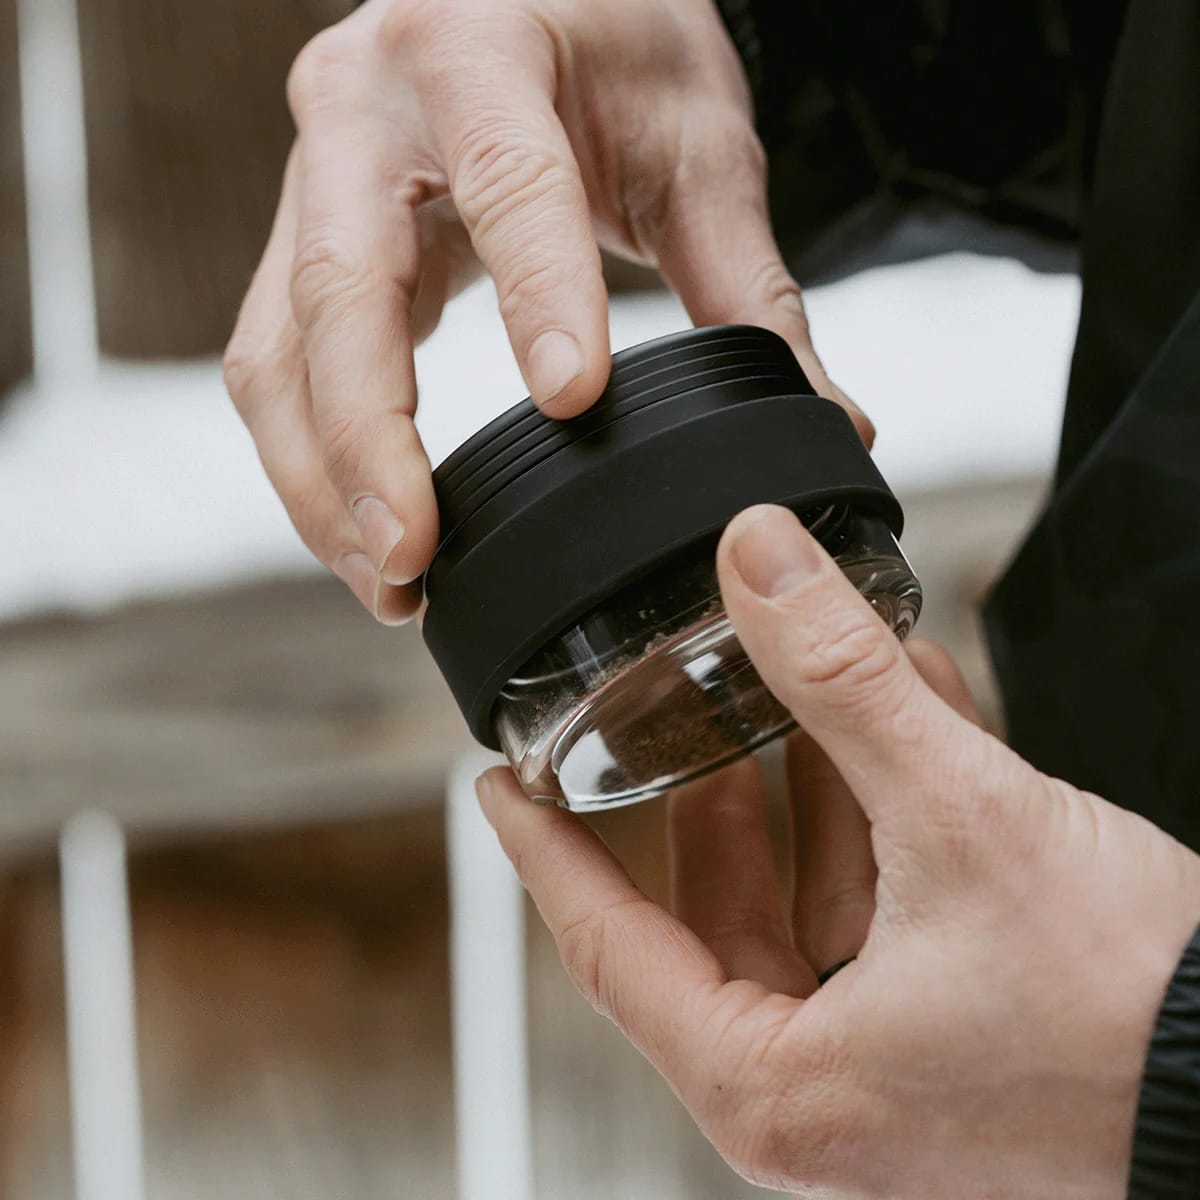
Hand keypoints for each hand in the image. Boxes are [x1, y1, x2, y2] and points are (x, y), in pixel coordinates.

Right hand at [223, 0, 868, 624]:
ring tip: (387, 581)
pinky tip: (364, 529)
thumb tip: (827, 421)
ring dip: (321, 479)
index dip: (536, 295)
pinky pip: (279, 362)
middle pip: (338, 291)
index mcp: (477, 48)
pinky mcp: (302, 240)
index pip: (505, 182)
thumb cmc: (613, 45)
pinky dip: (314, 459)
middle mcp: (366, 108)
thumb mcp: (696, 145)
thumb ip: (751, 283)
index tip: (571, 407)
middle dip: (370, 442)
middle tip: (414, 561)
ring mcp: (315, 177)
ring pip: (278, 348)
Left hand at [478, 504, 1199, 1197]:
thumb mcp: (961, 817)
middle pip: (705, 914)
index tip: (498, 783)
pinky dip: (873, 822)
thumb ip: (843, 678)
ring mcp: (882, 1070)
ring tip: (796, 688)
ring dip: (803, 792)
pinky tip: (892, 726)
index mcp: (772, 1083)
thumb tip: (758, 559)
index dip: (541, 851)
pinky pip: (871, 914)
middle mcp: (814, 1093)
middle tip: (673, 705)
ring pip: (796, 905)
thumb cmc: (1133, 1015)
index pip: (603, 947)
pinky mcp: (944, 1036)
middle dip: (700, 794)